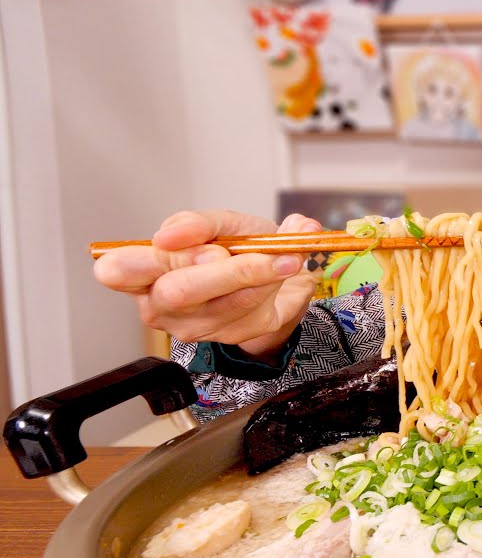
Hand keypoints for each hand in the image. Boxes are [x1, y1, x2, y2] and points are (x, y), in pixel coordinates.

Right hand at [94, 210, 319, 361]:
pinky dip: (275, 284)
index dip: (155, 258)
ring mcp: (194, 327)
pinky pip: (254, 310)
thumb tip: (173, 233)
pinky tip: (286, 268)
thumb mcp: (215, 222)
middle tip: (254, 250)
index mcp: (140, 273)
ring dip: (262, 273)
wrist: (276, 268)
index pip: (118, 271)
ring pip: (225, 302)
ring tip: (287, 254)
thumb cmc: (233, 245)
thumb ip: (196, 223)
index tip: (189, 244)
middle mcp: (160, 306)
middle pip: (179, 291)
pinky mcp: (231, 335)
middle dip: (220, 267)